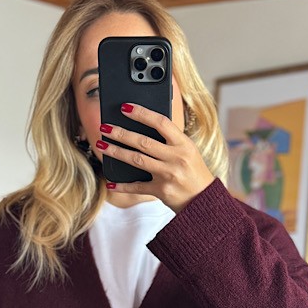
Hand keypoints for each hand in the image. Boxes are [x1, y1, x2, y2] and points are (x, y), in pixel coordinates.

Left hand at [96, 103, 215, 212]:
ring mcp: (168, 175)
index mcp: (184, 144)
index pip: (161, 122)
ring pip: (137, 160)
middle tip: (105, 127)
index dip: (142, 113)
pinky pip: (138, 187)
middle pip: (143, 142)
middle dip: (121, 133)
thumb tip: (143, 126)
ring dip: (116, 152)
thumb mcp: (188, 151)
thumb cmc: (194, 172)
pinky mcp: (161, 191)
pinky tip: (111, 183)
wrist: (205, 199)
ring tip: (102, 145)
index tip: (125, 108)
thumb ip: (170, 140)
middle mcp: (176, 158)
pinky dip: (123, 185)